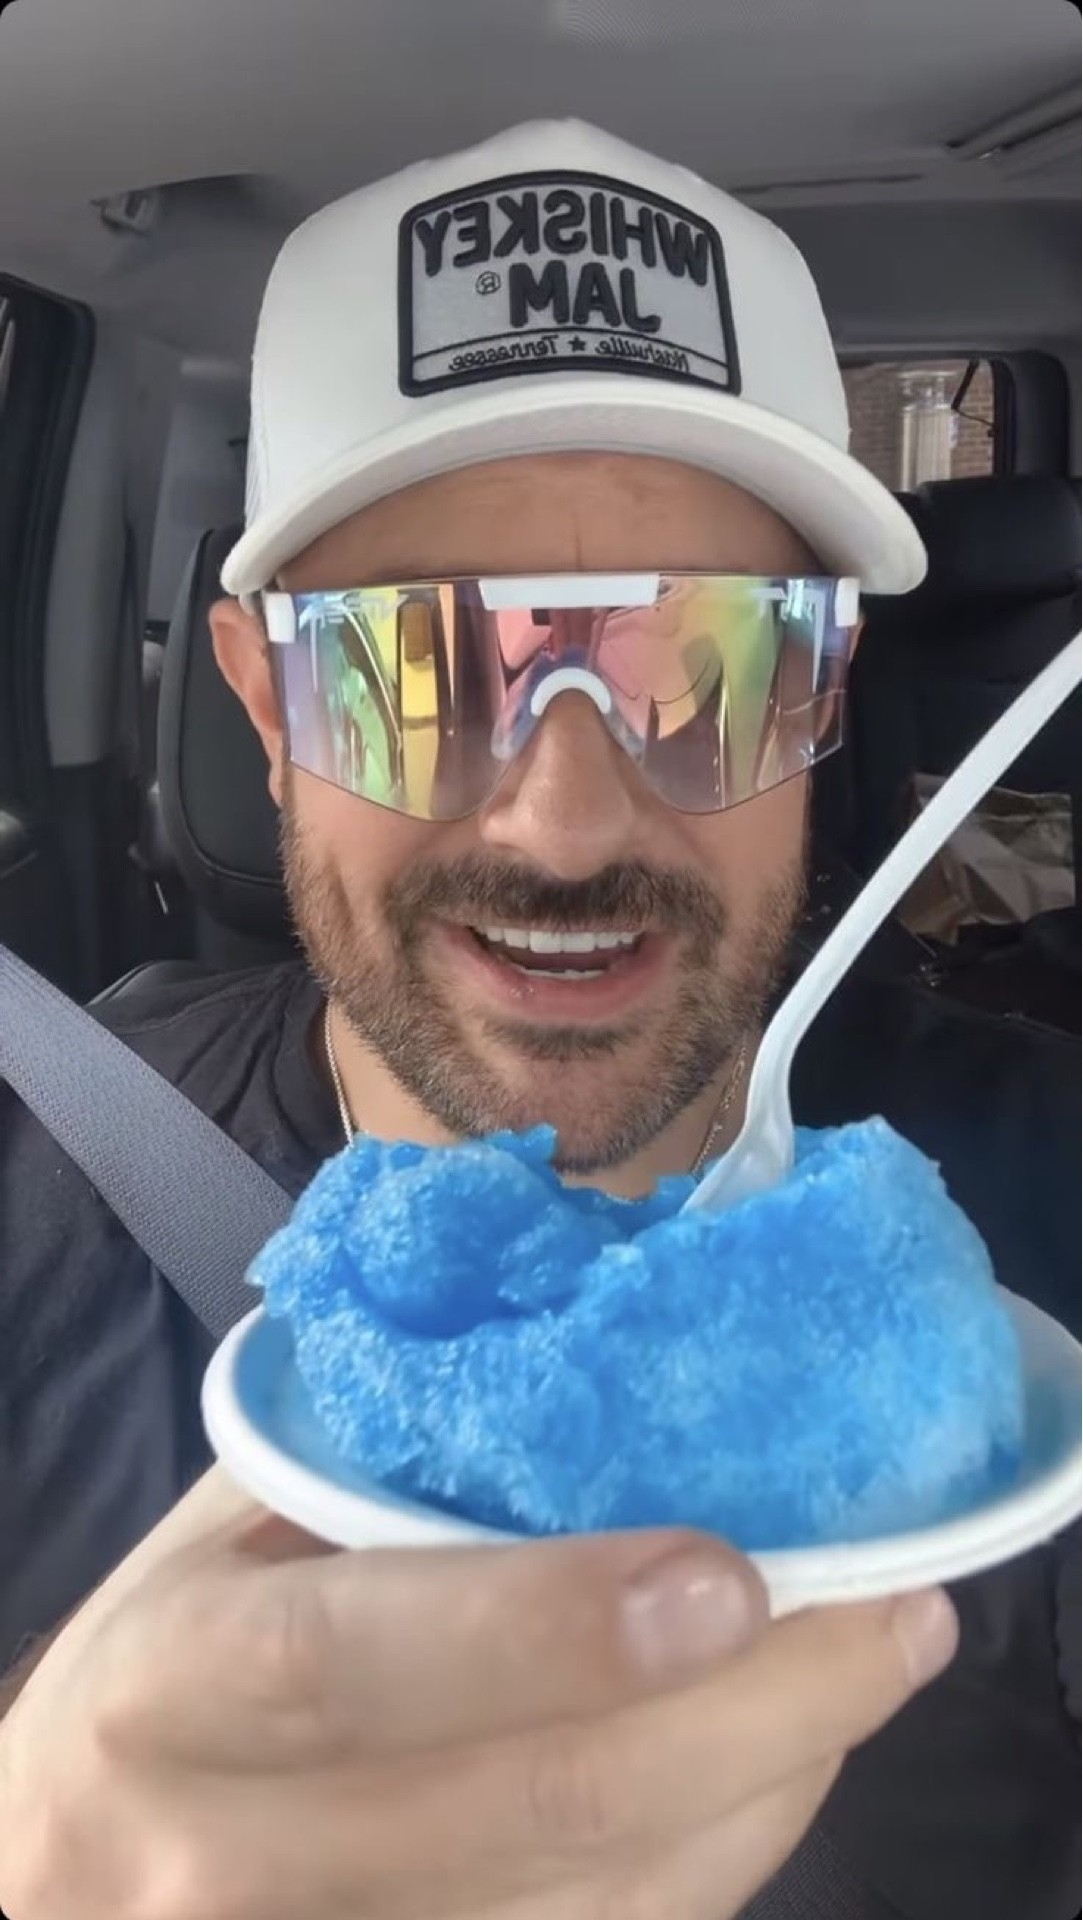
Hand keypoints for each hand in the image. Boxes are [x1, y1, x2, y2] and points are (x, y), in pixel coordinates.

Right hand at [0, 1468, 956, 1919]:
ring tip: (882, 1653)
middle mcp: (236, 1858)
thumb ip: (386, 1448)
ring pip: (604, 1905)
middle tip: (892, 1610)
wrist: (70, 1868)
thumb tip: (603, 1305)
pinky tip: (794, 1746)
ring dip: (774, 1775)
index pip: (349, 1665)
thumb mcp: (231, 1528)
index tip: (724, 1574)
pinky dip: (732, 1842)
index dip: (537, 1627)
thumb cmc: (175, 1653)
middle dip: (742, 1716)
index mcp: (171, 1687)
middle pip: (527, 1811)